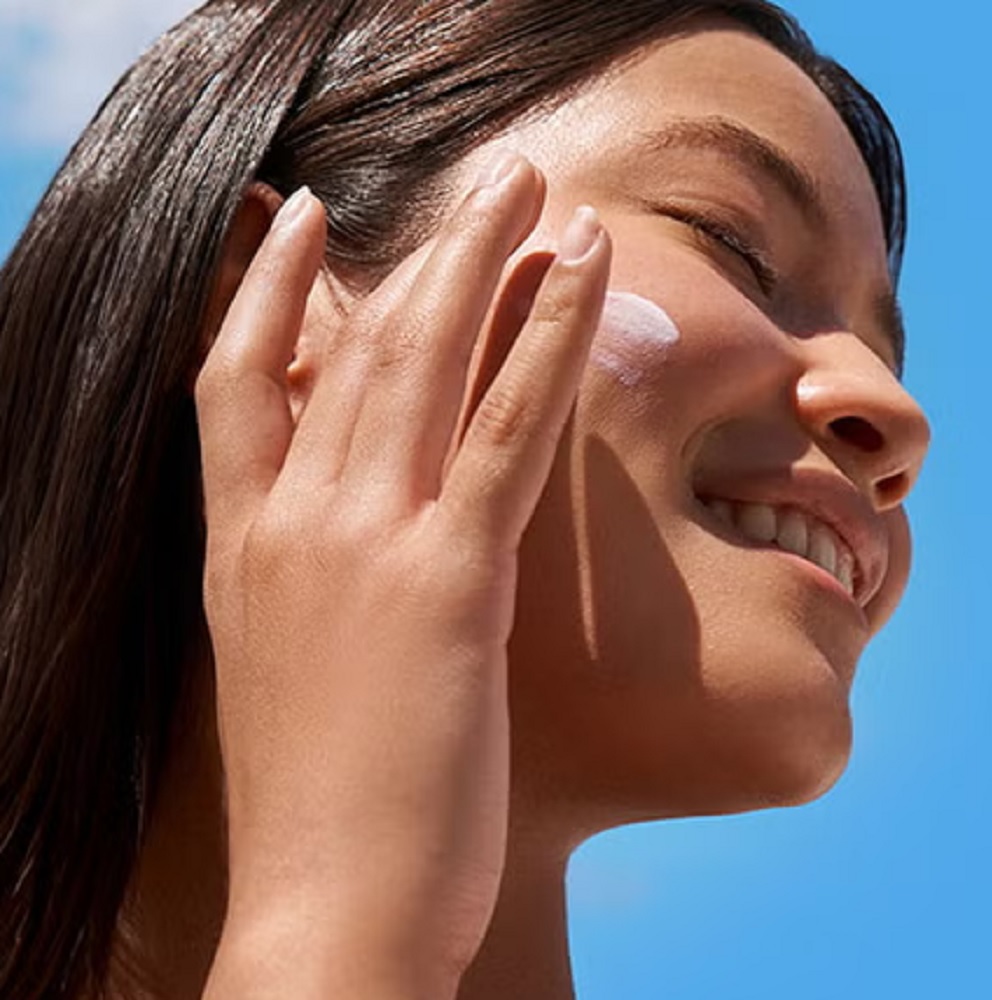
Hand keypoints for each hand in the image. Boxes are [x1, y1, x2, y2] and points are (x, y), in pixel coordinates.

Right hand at [196, 156, 610, 998]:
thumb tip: (369, 520)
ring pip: (426, 361)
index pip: (235, 378)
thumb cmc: (316, 804)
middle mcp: (292, 523)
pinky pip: (506, 427)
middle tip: (483, 181)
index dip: (267, 289)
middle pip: (353, 344)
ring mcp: (365, 544)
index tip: (306, 222)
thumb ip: (314, 573)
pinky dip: (547, 339)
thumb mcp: (289, 663)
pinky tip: (586, 272)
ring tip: (532, 185)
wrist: (324, 913)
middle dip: (421, 251)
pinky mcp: (449, 581)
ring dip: (485, 259)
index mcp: (239, 545)